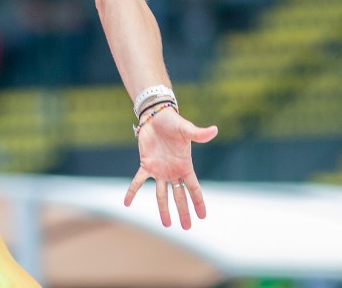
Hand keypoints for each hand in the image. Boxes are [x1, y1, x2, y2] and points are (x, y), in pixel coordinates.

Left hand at [124, 108, 217, 229]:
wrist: (156, 116)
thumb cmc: (173, 122)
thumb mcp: (186, 129)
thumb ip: (199, 133)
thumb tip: (215, 130)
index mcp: (185, 166)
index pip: (193, 188)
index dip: (198, 202)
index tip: (202, 216)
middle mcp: (173, 172)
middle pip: (179, 196)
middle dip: (183, 211)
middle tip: (186, 227)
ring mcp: (159, 170)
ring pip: (161, 194)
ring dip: (163, 209)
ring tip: (166, 224)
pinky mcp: (146, 164)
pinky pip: (138, 181)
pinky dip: (132, 191)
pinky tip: (126, 202)